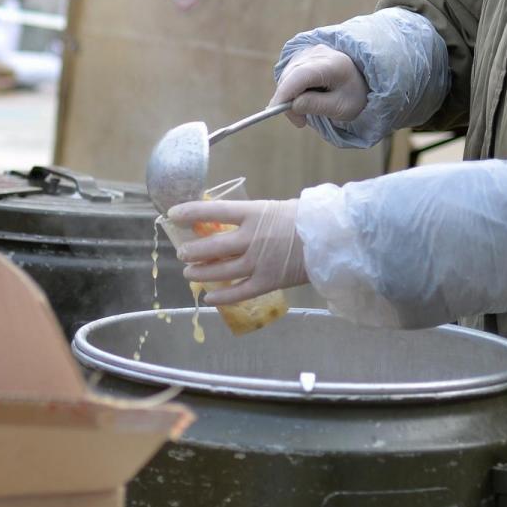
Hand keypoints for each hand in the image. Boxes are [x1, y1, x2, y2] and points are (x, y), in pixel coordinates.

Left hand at [170, 198, 307, 304]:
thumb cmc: (307, 219)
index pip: (212, 211)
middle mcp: (251, 238)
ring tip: (189, 274)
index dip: (190, 212)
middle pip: (212, 247)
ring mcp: (259, 262)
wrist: (334, 239)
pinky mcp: (268, 282)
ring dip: (201, 273)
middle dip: (192, 251)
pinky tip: (208, 298)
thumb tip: (230, 220)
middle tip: (182, 253)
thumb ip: (252, 216)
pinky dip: (221, 297)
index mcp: (253, 213)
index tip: (173, 214)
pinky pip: (239, 292)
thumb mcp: (275, 208)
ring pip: (221, 271)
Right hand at [271, 46, 368, 129]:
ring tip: (306, 110)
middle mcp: (317, 53)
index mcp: (332, 64)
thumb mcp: (341, 107)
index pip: (299, 75)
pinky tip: (304, 98)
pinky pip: (289, 74)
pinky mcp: (302, 55)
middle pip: (290, 76)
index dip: (284, 93)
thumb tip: (292, 105)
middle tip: (300, 121)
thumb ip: (316, 105)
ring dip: (289, 95)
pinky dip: (291, 88)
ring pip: (286, 76)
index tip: (274, 112)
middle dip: (287, 100)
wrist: (363, 80)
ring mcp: (308, 52)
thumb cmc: (354, 94)